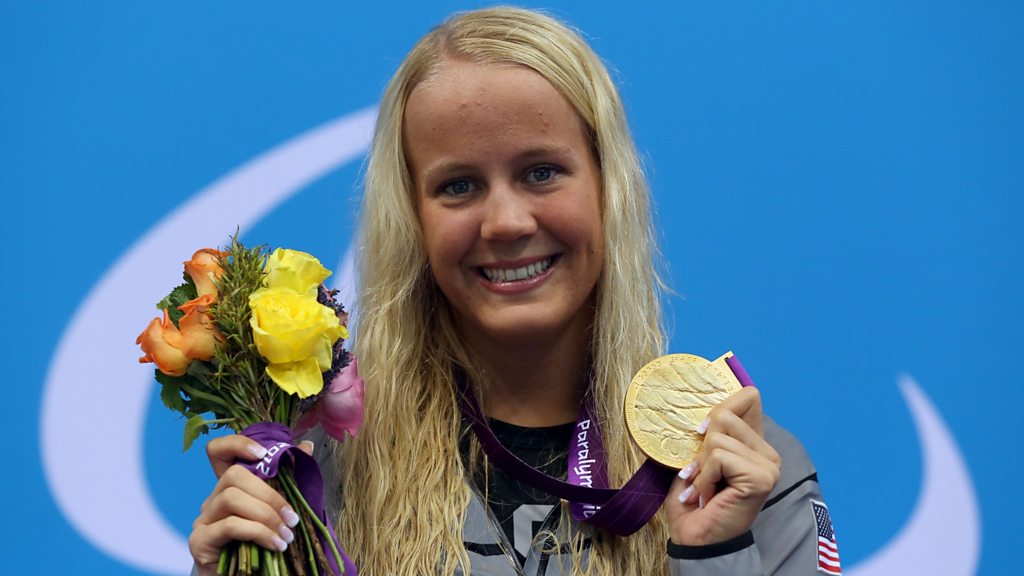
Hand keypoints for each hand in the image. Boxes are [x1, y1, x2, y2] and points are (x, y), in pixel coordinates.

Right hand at [188, 435, 312, 575]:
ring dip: (266, 515)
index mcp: (231, 488)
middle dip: (269, 494)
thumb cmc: (265, 546)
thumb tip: (306, 447)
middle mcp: (213, 500)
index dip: (238, 444)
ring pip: (231, 498)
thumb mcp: (279, 511)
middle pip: (233, 475)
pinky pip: (230, 525)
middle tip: (292, 518)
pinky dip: (258, 532)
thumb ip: (289, 481)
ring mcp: (203, 520)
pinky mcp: (200, 541)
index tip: (264, 454)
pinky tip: (275, 545)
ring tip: (286, 535)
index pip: (219, 451)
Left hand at [664, 387, 780, 545]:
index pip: (749, 397)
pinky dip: (704, 477)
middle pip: (726, 414)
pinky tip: (708, 497)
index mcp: (754, 444)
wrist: (697, 539)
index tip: (702, 432)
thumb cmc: (695, 501)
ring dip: (701, 466)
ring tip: (703, 488)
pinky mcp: (760, 477)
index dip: (722, 405)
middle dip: (702, 444)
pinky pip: (719, 457)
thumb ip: (710, 433)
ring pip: (718, 438)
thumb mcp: (698, 459)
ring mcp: (768, 465)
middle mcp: (767, 453)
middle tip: (700, 472)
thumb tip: (706, 410)